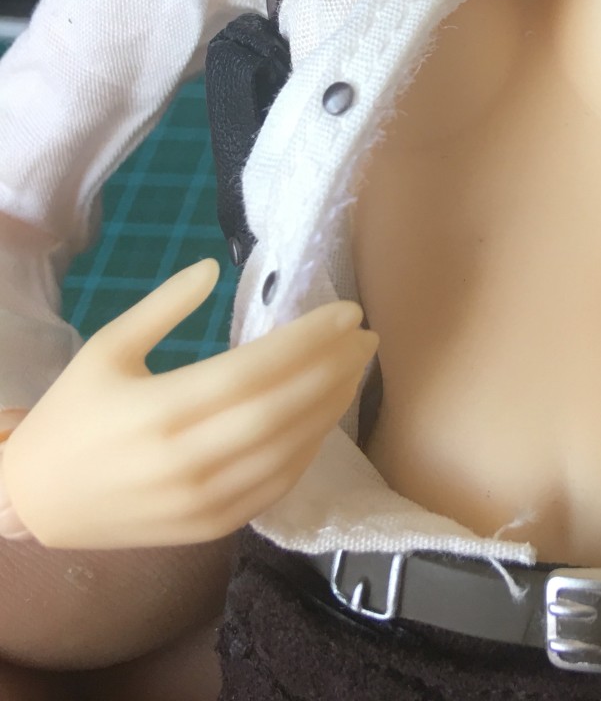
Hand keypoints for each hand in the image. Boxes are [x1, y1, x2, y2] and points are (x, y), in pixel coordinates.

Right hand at [2, 259, 377, 549]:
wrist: (38, 503)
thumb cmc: (73, 416)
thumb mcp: (107, 348)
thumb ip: (163, 306)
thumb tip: (213, 268)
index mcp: (160, 410)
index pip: (255, 370)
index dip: (309, 339)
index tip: (348, 311)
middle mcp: (187, 461)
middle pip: (282, 409)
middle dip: (335, 369)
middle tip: (367, 336)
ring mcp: (203, 502)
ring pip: (288, 451)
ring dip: (331, 407)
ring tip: (356, 369)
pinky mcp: (211, 528)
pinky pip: (276, 487)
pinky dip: (309, 450)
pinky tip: (325, 416)